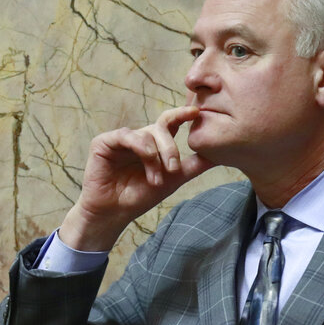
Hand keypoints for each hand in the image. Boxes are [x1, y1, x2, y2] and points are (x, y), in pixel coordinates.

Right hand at [58, 106, 213, 250]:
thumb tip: (218, 155)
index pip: (171, 123)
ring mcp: (121, 138)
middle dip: (171, 148)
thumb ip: (193, 166)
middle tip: (173, 169)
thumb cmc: (140, 196)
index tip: (197, 111)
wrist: (115, 213)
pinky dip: (140, 148)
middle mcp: (139, 137)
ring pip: (146, 134)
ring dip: (155, 157)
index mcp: (154, 143)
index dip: (183, 114)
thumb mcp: (173, 180)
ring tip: (155, 180)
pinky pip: (126, 135)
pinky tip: (145, 162)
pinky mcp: (104, 142)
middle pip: (162, 127)